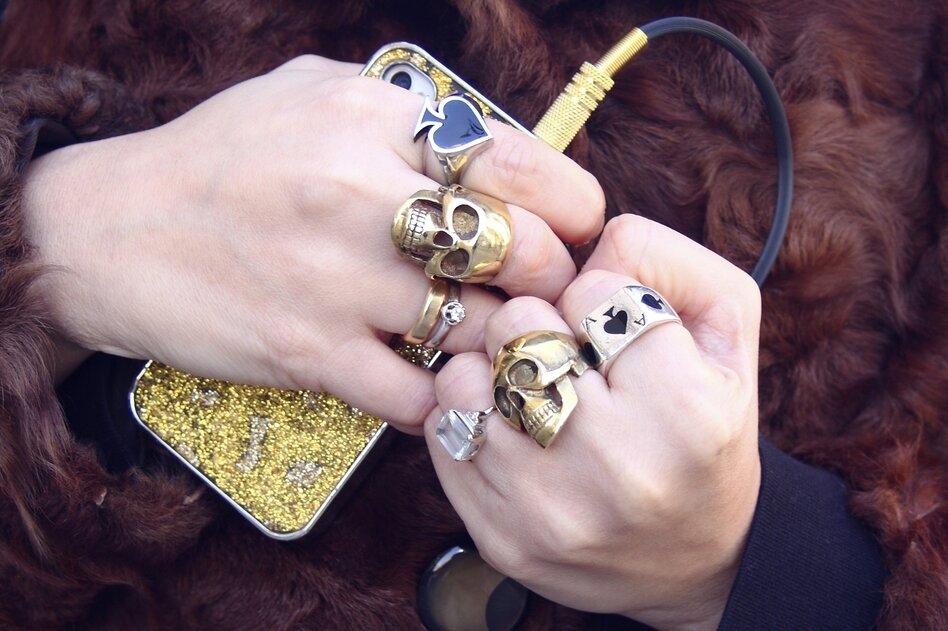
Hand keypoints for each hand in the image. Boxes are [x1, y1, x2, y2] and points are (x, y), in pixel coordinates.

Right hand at [21, 55, 603, 429]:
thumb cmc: (222, 157)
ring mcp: (337, 281)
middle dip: (549, 279)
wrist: (114, 231)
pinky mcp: (310, 354)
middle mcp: (361, 196)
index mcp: (373, 121)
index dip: (572, 205)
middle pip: (523, 253)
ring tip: (487, 334)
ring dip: (499, 341)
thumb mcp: (313, 92)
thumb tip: (490, 141)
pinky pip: (421, 398)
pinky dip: (443, 399)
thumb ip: (404, 110)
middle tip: (537, 287)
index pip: (522, 165)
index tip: (575, 228)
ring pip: (482, 332)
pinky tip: (432, 381)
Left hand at [425, 214, 760, 628]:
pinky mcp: (500, 535)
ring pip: (465, 380)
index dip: (597, 297)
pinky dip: (469, 416)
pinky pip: (444, 434)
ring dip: (492, 370)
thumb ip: (668, 260)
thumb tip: (588, 239)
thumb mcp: (727, 332)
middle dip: (537, 326)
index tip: (609, 331)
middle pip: (520, 329)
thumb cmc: (708, 434)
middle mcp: (615, 469)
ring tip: (531, 391)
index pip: (594, 291)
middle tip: (564, 355)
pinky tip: (509, 428)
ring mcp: (548, 510)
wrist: (692, 558)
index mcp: (684, 413)